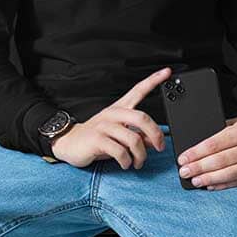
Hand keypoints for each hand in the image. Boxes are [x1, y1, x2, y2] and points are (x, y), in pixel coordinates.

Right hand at [50, 67, 172, 168]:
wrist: (69, 143)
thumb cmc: (96, 138)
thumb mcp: (119, 136)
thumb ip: (138, 136)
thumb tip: (154, 141)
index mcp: (119, 108)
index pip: (138, 90)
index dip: (153, 80)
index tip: (167, 72)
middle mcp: (113, 114)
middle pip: (142, 118)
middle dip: (155, 135)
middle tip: (159, 147)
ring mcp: (104, 126)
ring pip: (134, 139)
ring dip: (140, 155)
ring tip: (137, 162)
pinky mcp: (97, 139)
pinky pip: (120, 152)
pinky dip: (127, 161)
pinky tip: (125, 164)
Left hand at [175, 115, 236, 189]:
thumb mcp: (233, 123)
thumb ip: (218, 134)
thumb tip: (194, 151)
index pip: (214, 144)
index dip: (196, 153)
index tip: (183, 159)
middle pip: (220, 161)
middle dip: (199, 168)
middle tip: (184, 172)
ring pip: (229, 174)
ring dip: (210, 179)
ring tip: (195, 181)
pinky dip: (223, 185)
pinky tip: (211, 186)